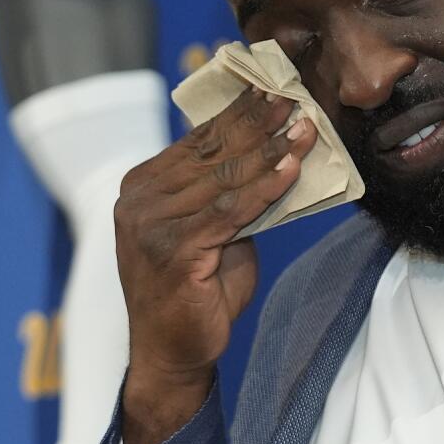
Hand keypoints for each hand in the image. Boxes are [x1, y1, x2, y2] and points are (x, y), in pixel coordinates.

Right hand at [113, 88, 313, 443]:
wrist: (172, 352)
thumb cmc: (195, 292)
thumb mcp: (209, 231)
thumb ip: (225, 194)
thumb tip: (272, 152)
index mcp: (142, 186)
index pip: (197, 140)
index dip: (238, 114)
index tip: (271, 91)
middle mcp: (140, 200)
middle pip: (212, 152)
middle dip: (258, 123)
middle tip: (295, 99)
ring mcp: (152, 225)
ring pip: (225, 178)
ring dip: (270, 150)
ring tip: (304, 130)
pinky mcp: (175, 250)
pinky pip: (232, 211)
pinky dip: (266, 187)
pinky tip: (292, 169)